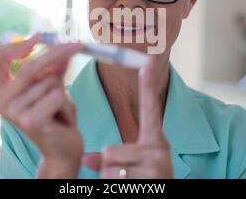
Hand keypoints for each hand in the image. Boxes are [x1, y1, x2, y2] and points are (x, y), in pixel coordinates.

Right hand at [0, 34, 84, 177]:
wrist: (61, 150)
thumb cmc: (55, 116)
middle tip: (77, 44)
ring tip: (59, 109)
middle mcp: (1, 102)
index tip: (40, 37)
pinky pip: (57, 95)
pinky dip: (67, 103)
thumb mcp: (52, 86)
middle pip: (29, 66)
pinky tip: (62, 119)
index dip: (18, 44)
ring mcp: (14, 113)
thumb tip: (63, 45)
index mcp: (1, 91)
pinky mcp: (31, 121)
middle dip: (57, 53)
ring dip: (63, 91)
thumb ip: (54, 67)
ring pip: (49, 82)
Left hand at [82, 56, 172, 178]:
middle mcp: (159, 151)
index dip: (147, 85)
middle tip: (127, 174)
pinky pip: (110, 182)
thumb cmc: (144, 181)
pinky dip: (113, 190)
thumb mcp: (135, 163)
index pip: (150, 109)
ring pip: (107, 168)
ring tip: (129, 183)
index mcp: (156, 141)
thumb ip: (113, 154)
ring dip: (111, 180)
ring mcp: (156, 168)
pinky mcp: (148, 183)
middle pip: (110, 150)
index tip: (146, 60)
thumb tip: (86, 159)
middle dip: (109, 166)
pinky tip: (129, 190)